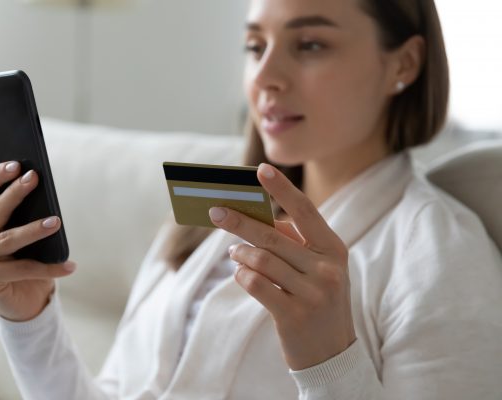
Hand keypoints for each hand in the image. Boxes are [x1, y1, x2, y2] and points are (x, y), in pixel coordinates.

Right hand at [0, 161, 75, 321]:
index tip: (16, 164)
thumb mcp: (29, 235)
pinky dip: (49, 268)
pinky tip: (69, 265)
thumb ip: (30, 217)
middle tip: (34, 178)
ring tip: (56, 222)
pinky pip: (21, 269)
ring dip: (34, 230)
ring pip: (7, 239)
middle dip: (16, 192)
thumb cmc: (29, 258)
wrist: (24, 299)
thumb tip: (47, 199)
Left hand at [209, 163, 354, 370]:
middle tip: (215, 211)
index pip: (305, 211)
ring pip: (260, 259)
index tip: (260, 169)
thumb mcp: (318, 269)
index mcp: (333, 249)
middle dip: (239, 221)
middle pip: (272, 235)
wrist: (333, 355)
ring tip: (234, 252)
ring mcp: (313, 293)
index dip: (282, 189)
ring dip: (240, 254)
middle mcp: (326, 268)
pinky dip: (242, 275)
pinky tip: (241, 274)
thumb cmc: (319, 302)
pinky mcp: (294, 315)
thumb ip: (294, 243)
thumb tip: (259, 220)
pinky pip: (255, 284)